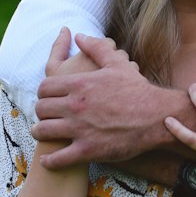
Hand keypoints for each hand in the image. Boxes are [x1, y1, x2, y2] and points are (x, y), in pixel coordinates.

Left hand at [33, 31, 162, 167]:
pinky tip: (48, 160)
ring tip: (42, 133)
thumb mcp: (117, 63)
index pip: (44, 88)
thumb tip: (79, 36)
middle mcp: (75, 106)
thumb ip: (96, 48)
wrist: (156, 117)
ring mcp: (80, 129)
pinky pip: (58, 159)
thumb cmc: (137, 89)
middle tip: (45, 115)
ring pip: (43, 131)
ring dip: (40, 132)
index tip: (47, 97)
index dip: (43, 93)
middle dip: (41, 112)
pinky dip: (50, 161)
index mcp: (80, 84)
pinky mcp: (87, 150)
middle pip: (41, 108)